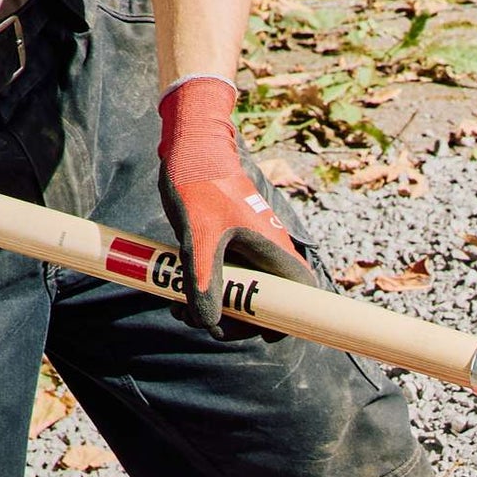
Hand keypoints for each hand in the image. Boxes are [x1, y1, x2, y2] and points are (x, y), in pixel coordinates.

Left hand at [156, 75, 315, 332]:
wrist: (190, 145)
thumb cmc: (202, 183)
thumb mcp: (200, 235)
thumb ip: (202, 280)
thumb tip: (206, 324)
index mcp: (275, 251)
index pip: (300, 296)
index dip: (286, 321)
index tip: (257, 331)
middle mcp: (267, 255)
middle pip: (264, 305)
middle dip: (234, 322)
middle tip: (203, 324)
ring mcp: (247, 252)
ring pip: (239, 296)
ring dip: (213, 310)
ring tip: (179, 310)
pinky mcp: (227, 247)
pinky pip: (222, 280)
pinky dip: (204, 292)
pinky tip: (176, 296)